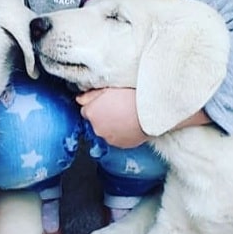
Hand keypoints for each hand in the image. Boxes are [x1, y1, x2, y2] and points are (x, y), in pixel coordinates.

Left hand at [76, 88, 212, 147]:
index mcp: (92, 113)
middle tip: (117, 107)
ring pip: (106, 131)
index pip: (86, 110)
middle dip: (102, 115)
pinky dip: (121, 133)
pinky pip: (117, 139)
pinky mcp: (122, 145)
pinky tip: (130, 123)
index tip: (105, 102)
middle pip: (95, 122)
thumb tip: (79, 99)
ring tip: (125, 114)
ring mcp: (110, 139)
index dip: (96, 105)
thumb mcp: (108, 88)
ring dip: (111, 125)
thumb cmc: (132, 95)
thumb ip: (90, 94)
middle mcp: (97, 129)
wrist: (153, 109)